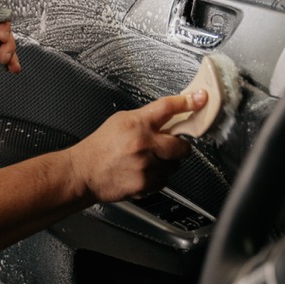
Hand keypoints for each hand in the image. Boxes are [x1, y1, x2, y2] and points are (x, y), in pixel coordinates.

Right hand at [73, 90, 207, 202]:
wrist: (83, 173)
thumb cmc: (99, 147)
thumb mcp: (120, 121)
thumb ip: (145, 118)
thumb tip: (169, 115)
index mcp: (136, 124)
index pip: (168, 108)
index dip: (187, 102)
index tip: (200, 99)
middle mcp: (143, 144)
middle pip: (181, 145)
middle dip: (179, 146)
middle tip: (170, 146)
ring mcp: (146, 166)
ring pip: (174, 165)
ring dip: (166, 163)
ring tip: (146, 161)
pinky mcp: (145, 184)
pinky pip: (164, 180)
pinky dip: (157, 177)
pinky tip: (141, 172)